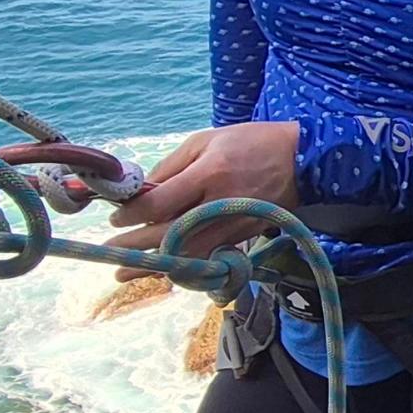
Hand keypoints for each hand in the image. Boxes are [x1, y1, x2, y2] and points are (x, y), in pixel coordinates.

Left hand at [106, 121, 299, 280]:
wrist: (302, 161)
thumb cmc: (250, 143)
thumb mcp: (206, 140)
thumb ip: (171, 165)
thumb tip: (142, 190)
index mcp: (209, 173)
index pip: (161, 202)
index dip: (133, 213)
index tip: (115, 216)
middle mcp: (220, 204)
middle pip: (169, 234)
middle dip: (135, 246)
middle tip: (110, 252)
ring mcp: (233, 225)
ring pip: (187, 253)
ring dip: (153, 265)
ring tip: (125, 272)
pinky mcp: (242, 237)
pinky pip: (206, 255)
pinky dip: (182, 264)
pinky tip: (163, 269)